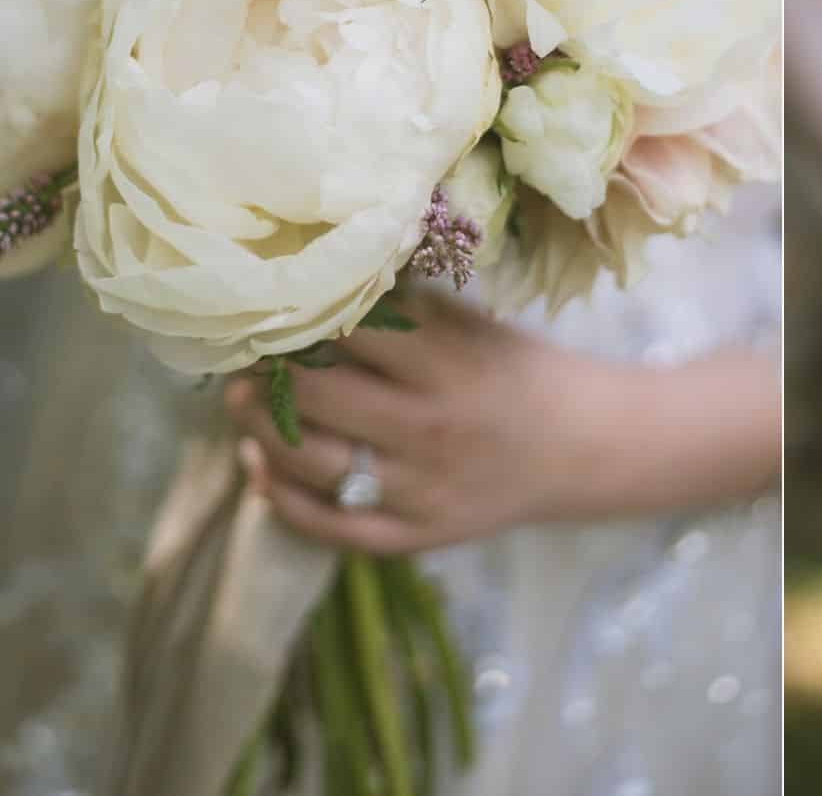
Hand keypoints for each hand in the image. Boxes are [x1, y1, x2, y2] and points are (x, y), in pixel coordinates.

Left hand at [224, 297, 605, 556]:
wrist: (580, 447)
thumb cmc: (516, 370)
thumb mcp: (471, 325)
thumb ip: (404, 310)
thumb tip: (320, 285)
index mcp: (449, 364)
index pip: (350, 331)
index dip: (303, 314)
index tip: (275, 303)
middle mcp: (430, 429)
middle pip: (317, 396)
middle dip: (266, 371)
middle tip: (246, 353)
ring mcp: (420, 490)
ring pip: (311, 463)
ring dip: (260, 427)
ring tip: (241, 402)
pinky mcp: (414, 536)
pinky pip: (329, 526)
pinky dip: (281, 498)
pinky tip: (259, 467)